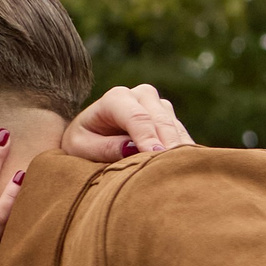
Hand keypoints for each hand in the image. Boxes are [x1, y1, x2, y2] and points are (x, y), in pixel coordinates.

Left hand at [62, 83, 193, 162]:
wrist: (89, 135)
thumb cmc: (81, 142)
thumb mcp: (82, 147)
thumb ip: (105, 148)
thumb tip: (132, 149)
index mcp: (115, 98)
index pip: (137, 118)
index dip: (148, 137)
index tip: (155, 156)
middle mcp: (140, 95)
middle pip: (160, 120)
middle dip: (168, 144)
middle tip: (174, 168)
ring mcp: (157, 104)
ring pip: (174, 126)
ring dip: (178, 148)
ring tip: (180, 170)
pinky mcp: (168, 116)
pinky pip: (180, 133)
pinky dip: (183, 150)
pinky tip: (184, 166)